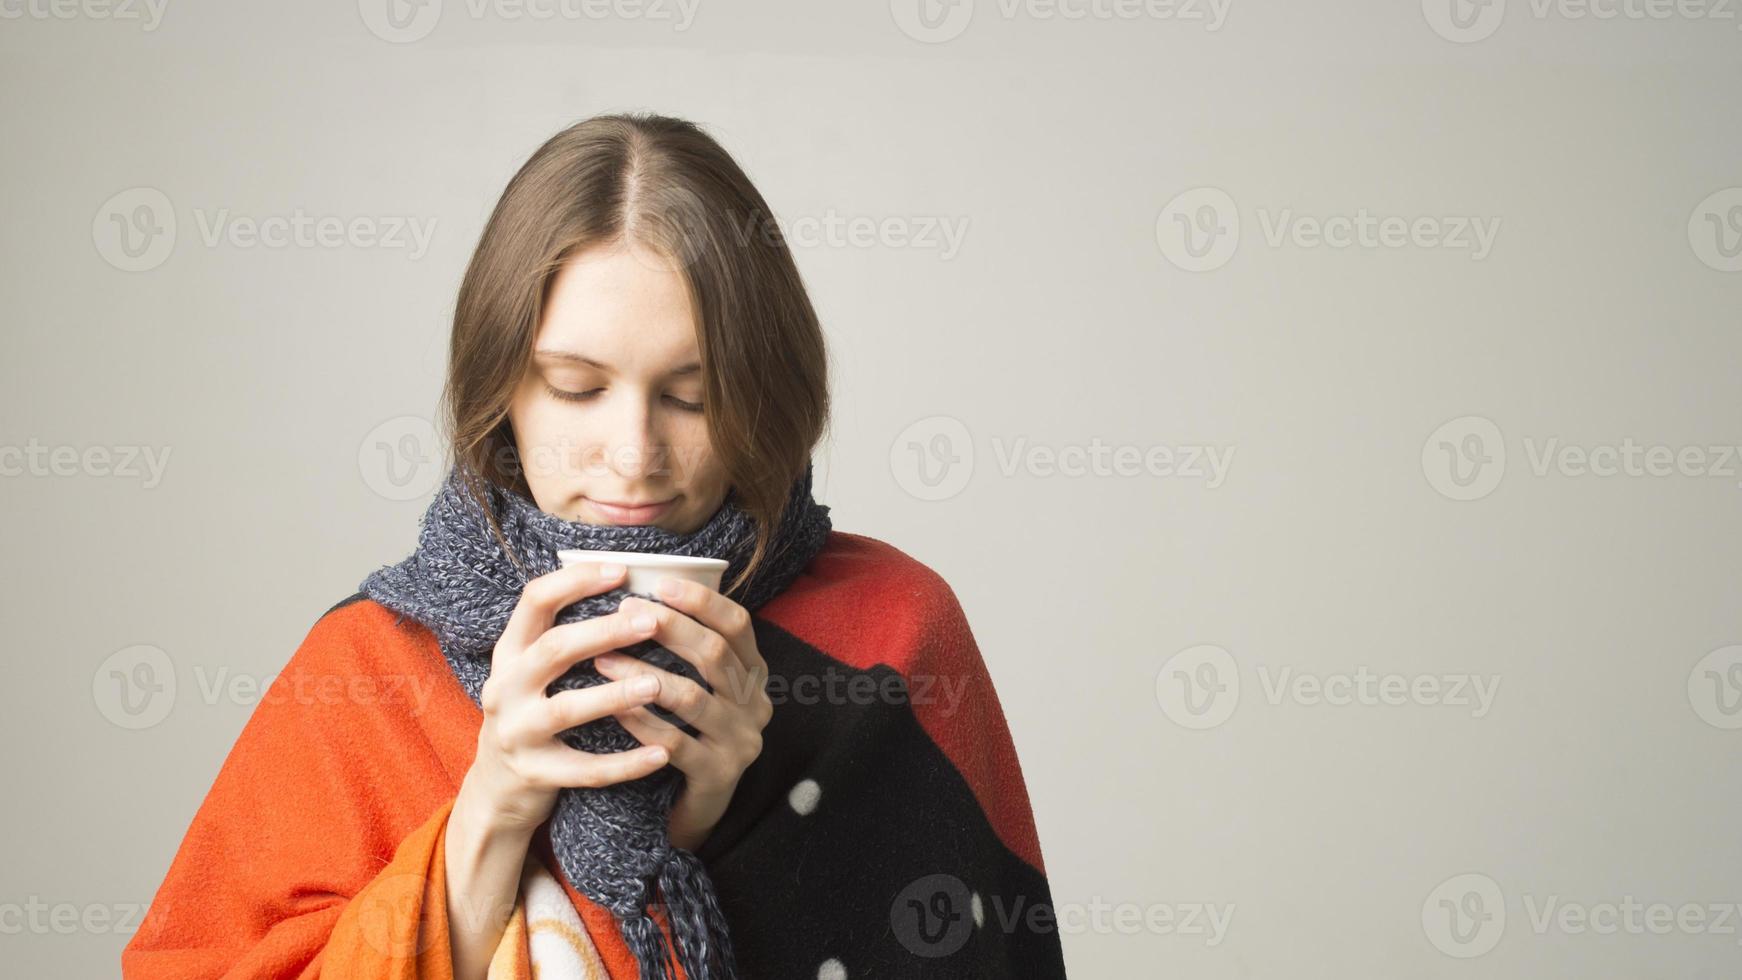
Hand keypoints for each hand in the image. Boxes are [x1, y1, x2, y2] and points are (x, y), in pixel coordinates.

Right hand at [459, 561, 673, 837]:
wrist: (496, 786)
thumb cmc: (532, 710)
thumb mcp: (531, 668)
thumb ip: (562, 632)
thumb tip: (625, 578)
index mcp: (509, 651)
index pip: (535, 600)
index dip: (577, 581)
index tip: (622, 570)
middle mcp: (505, 687)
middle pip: (554, 649)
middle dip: (604, 632)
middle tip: (652, 621)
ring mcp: (516, 732)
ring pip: (567, 710)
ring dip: (614, 695)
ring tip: (657, 684)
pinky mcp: (534, 774)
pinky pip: (585, 769)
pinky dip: (625, 764)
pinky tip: (662, 754)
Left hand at [596, 579, 773, 850]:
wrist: (697, 803)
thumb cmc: (690, 729)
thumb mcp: (703, 685)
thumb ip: (687, 647)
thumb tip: (639, 590)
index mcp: (754, 674)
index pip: (738, 625)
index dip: (702, 602)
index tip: (661, 583)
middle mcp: (756, 704)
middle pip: (714, 655)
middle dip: (668, 628)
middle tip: (623, 612)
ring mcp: (741, 742)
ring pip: (691, 697)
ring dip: (643, 673)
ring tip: (603, 658)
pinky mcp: (718, 775)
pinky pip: (674, 743)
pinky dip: (640, 722)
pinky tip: (612, 708)